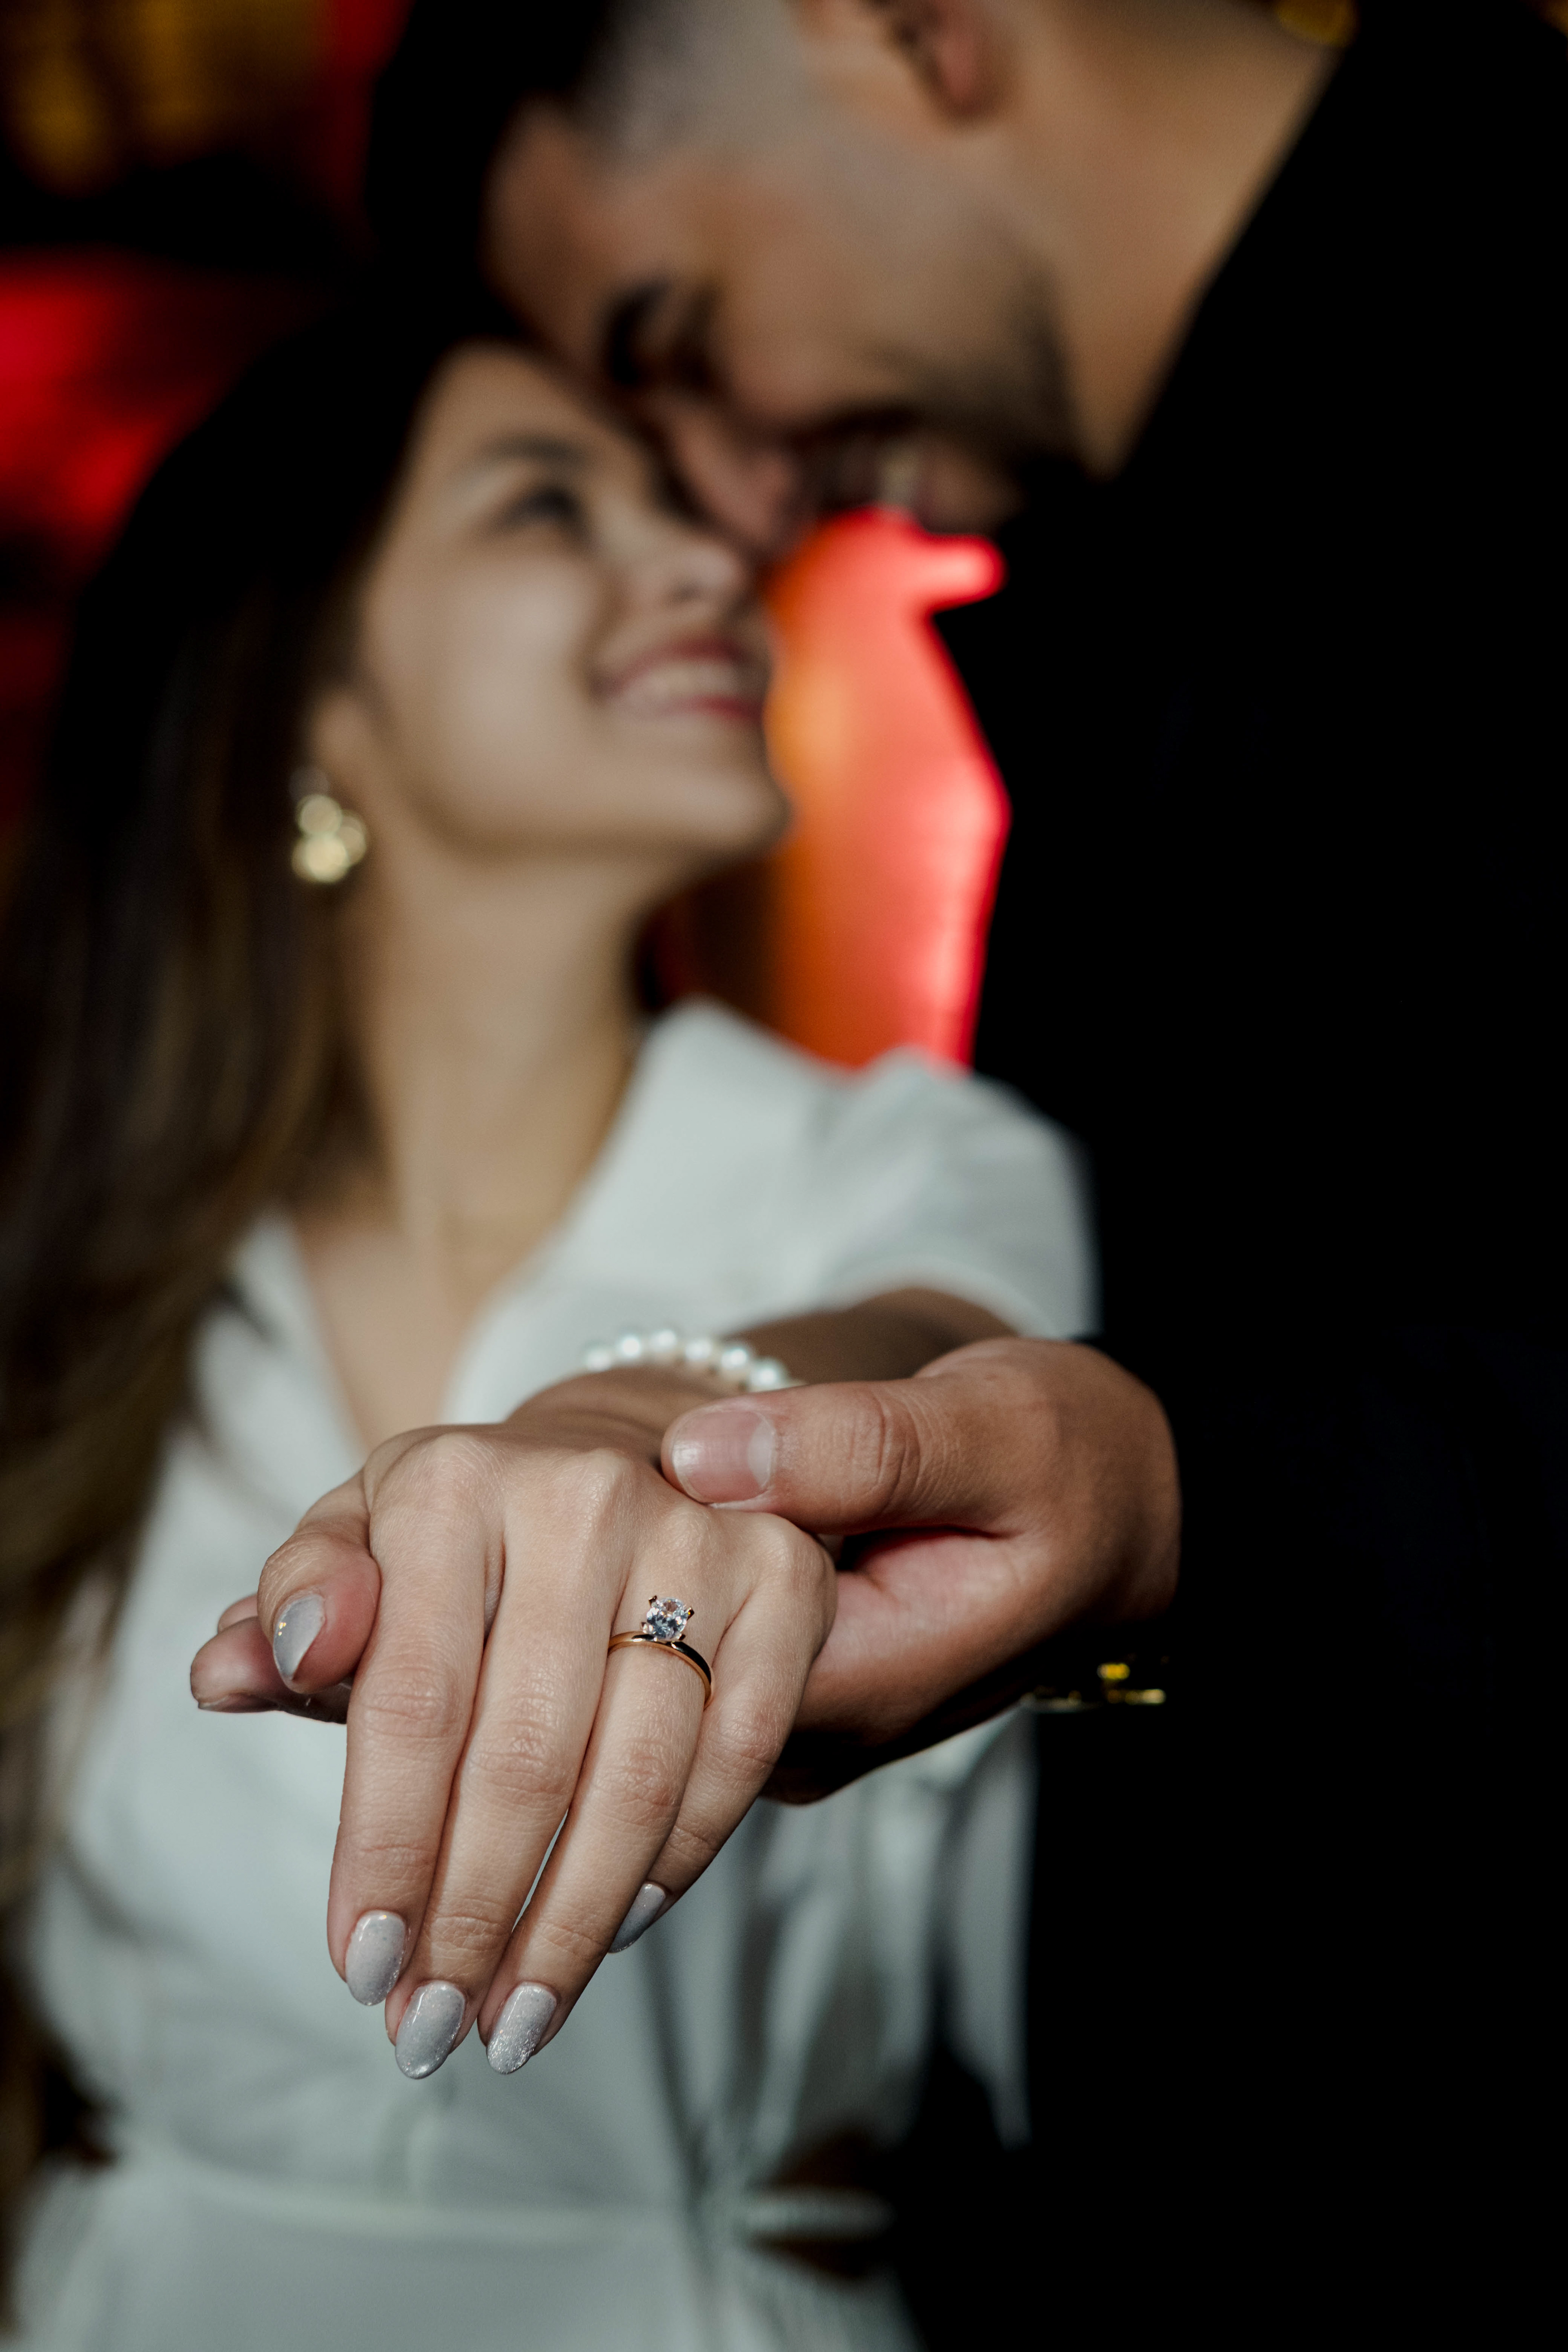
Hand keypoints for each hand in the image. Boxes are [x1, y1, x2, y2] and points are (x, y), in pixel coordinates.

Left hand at [190, 1370, 834, 2075]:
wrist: (607, 1469)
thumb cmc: (460, 1546)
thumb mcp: (357, 1555)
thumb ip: (290, 1617)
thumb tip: (228, 1672)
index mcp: (450, 1482)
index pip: (408, 1704)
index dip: (382, 1850)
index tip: (360, 1968)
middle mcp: (580, 1493)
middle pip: (523, 1756)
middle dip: (472, 1918)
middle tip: (432, 2028)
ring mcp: (696, 1535)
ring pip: (634, 1776)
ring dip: (571, 1925)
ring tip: (515, 2021)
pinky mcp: (782, 1581)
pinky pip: (735, 1757)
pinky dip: (673, 1861)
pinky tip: (617, 1930)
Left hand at [659, 1338, 1179, 1799]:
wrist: (1128, 1512)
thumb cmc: (1076, 1464)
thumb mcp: (993, 1429)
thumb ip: (858, 1447)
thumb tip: (698, 1453)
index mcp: (868, 1687)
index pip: (684, 1658)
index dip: (649, 1555)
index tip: (660, 1462)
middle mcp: (821, 1738)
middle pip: (660, 1671)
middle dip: (643, 1556)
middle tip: (671, 1450)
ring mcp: (799, 1728)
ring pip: (669, 1660)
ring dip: (662, 1563)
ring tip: (695, 1472)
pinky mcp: (787, 1694)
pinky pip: (698, 1645)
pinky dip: (691, 1572)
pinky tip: (713, 1505)